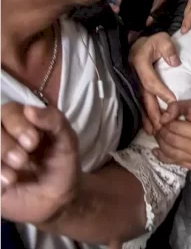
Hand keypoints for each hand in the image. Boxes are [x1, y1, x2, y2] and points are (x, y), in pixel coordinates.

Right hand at [1, 103, 79, 224]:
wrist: (56, 198)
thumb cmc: (60, 165)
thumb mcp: (67, 141)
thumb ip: (55, 121)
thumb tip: (29, 109)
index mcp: (23, 121)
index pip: (8, 110)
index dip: (17, 123)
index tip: (33, 143)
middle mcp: (3, 135)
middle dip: (5, 145)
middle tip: (22, 160)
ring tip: (14, 177)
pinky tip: (6, 186)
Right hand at [130, 33, 178, 133]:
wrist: (138, 42)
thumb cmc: (153, 41)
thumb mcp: (162, 39)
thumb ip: (168, 49)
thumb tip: (175, 63)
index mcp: (139, 63)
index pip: (151, 81)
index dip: (162, 93)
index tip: (173, 103)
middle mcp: (133, 74)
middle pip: (143, 96)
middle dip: (152, 112)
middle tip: (162, 126)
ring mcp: (131, 81)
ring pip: (138, 102)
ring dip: (146, 117)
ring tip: (154, 131)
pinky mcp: (132, 86)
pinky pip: (137, 102)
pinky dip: (142, 114)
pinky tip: (147, 126)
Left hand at [153, 100, 190, 170]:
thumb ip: (178, 107)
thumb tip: (164, 117)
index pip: (174, 126)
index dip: (165, 121)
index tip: (164, 119)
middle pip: (170, 139)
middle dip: (161, 132)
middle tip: (159, 127)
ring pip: (168, 151)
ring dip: (160, 142)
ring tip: (160, 135)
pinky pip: (171, 161)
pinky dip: (161, 155)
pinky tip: (157, 149)